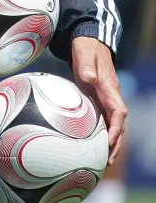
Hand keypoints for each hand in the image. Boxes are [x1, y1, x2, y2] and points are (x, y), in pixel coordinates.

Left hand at [70, 36, 126, 164]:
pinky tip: (93, 145)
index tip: (110, 142)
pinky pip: (102, 119)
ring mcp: (105, 98)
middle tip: (108, 161)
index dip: (116, 128)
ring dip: (110, 142)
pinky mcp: (98, 99)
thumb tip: (90, 79)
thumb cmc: (86, 48)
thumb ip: (86, 66)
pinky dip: (101, 133)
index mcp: (110, 88)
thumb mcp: (84, 54)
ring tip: (103, 161)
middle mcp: (111, 96)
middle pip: (119, 124)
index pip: (119, 112)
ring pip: (112, 124)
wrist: (89, 42)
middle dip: (116, 143)